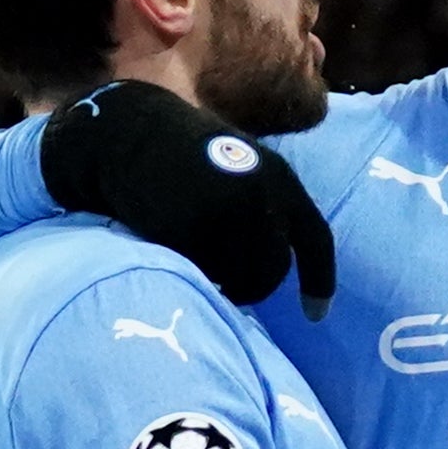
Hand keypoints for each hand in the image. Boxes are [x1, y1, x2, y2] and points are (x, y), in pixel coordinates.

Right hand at [40, 81, 335, 318]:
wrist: (128, 131)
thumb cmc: (179, 157)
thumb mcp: (235, 170)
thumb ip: (261, 210)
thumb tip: (270, 267)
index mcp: (278, 178)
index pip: (314, 239)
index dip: (319, 281)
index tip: (315, 317)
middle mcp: (262, 194)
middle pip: (273, 270)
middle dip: (250, 284)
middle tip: (217, 274)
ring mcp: (230, 209)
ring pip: (240, 279)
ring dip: (219, 280)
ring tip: (190, 249)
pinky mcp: (195, 224)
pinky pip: (204, 273)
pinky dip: (191, 271)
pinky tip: (171, 240)